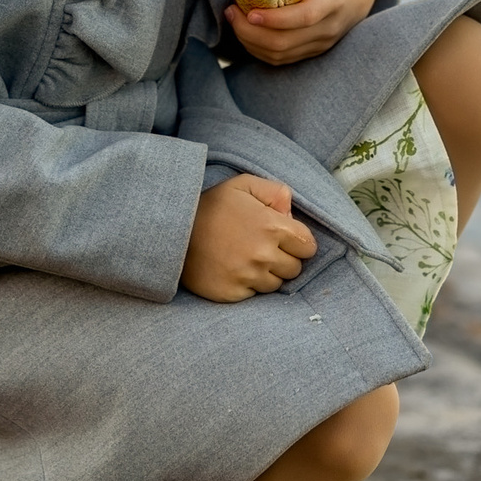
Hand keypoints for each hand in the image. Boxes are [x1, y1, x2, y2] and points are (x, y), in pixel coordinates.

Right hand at [181, 174, 316, 302]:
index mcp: (273, 227)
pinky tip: (234, 270)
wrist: (172, 232)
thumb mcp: (242, 185)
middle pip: (295, 268)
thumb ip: (274, 191)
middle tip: (264, 249)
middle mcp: (264, 255)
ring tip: (247, 260)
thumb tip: (291, 211)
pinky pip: (254, 295)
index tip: (285, 240)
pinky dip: (248, 285)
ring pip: (275, 284)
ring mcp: (248, 277)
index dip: (298, 242)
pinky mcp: (232, 294)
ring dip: (267, 274)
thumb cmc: (210, 206)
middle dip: (285, 259)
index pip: (308, 246)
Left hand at [225, 0, 375, 66]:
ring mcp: (322, 43)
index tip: (249, 12)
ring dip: (249, 42)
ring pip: (280, 55)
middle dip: (250, 32)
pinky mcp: (313, 51)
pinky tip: (245, 32)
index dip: (276, 19)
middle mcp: (331, 26)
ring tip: (233, 19)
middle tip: (230, 11)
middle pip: (285, 42)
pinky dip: (258, 50)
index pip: (306, 16)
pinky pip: (282, 60)